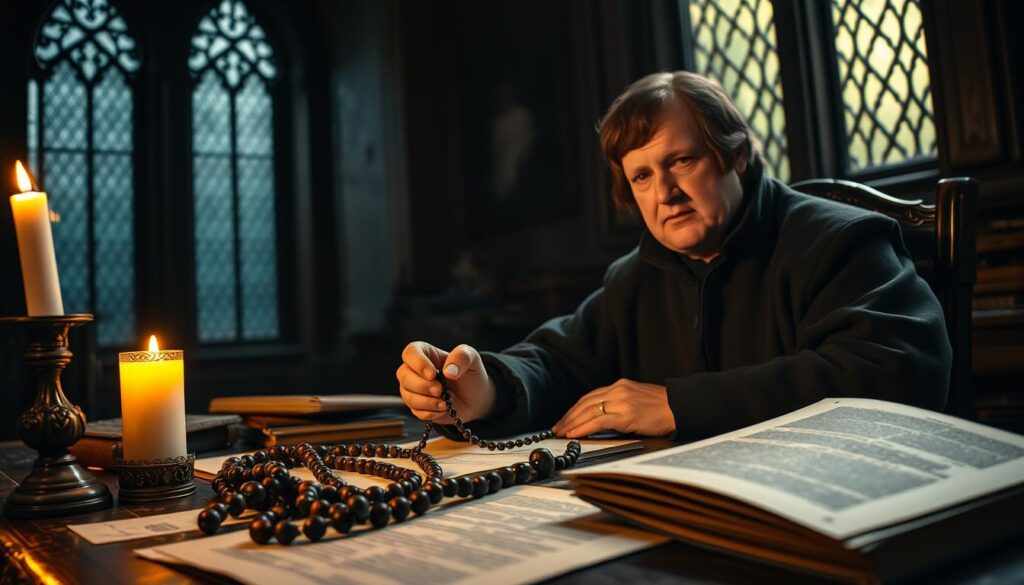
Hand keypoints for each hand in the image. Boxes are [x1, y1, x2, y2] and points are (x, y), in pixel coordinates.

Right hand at [396, 341, 496, 424]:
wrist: (475, 397)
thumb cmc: (470, 374)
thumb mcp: (472, 359)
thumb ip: (462, 357)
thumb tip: (448, 371)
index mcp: (426, 354)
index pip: (410, 353)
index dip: (418, 363)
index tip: (432, 374)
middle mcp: (415, 370)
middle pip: (403, 375)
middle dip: (422, 386)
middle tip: (440, 390)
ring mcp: (414, 389)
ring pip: (407, 395)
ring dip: (427, 401)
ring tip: (445, 402)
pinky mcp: (418, 406)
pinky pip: (416, 411)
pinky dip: (430, 412)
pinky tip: (443, 408)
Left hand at [551, 378, 674, 437]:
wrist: (681, 407)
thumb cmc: (663, 407)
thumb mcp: (637, 399)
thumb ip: (620, 404)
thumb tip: (603, 418)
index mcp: (620, 386)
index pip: (590, 397)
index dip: (575, 409)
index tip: (565, 419)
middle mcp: (618, 390)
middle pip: (585, 403)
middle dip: (569, 417)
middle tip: (557, 428)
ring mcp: (621, 401)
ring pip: (588, 411)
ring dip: (572, 423)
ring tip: (562, 433)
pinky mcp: (626, 414)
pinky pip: (598, 421)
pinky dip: (583, 428)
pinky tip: (574, 434)